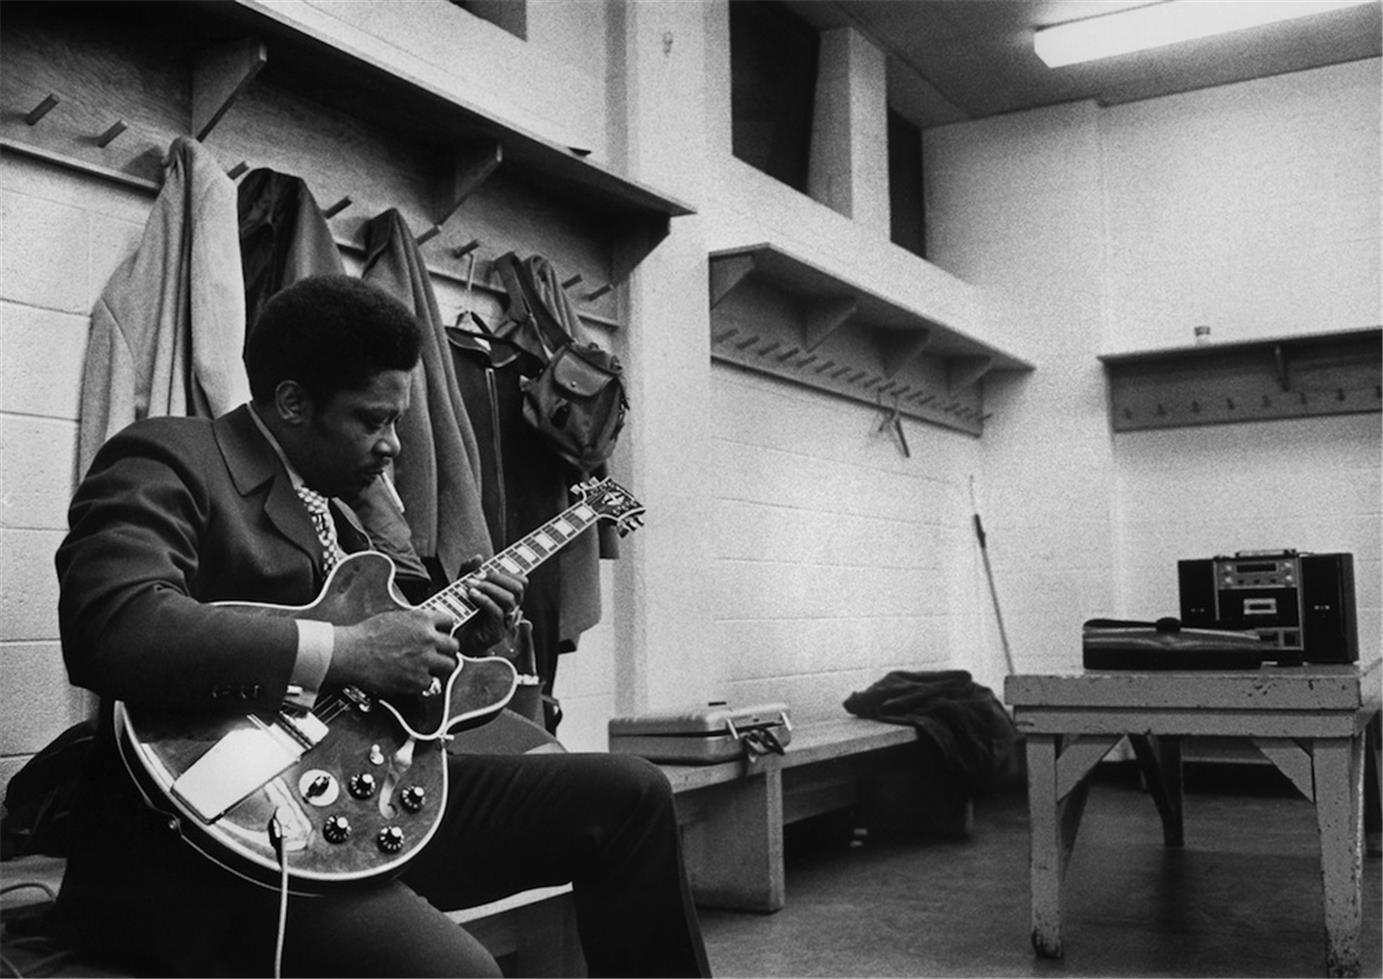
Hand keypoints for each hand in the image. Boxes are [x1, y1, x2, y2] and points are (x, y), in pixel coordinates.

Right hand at [328, 608, 459, 697]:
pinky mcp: (418, 679)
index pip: (449, 621)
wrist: (352, 654)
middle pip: (454, 646)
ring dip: (440, 667)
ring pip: (449, 665)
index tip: (442, 634)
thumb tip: (424, 626)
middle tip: (439, 654)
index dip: (445, 629)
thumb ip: (415, 622)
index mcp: (422, 620)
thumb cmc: (366, 636)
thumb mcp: (394, 617)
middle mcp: (427, 639)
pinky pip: (431, 682)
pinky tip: (412, 677)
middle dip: (447, 650)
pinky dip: (422, 682)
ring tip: (428, 667)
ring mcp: (425, 660)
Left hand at [452, 554, 525, 653]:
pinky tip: (471, 595)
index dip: (508, 572)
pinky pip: (497, 612)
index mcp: (507, 598)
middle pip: (519, 588)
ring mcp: (505, 621)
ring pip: (510, 599)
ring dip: (489, 588)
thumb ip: (469, 572)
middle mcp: (510, 609)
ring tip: (471, 585)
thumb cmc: (460, 613)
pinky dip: (484, 599)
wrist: (451, 638)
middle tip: (479, 576)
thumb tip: (479, 558)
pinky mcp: (497, 632)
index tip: (487, 568)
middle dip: (498, 578)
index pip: (521, 581)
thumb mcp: (462, 587)